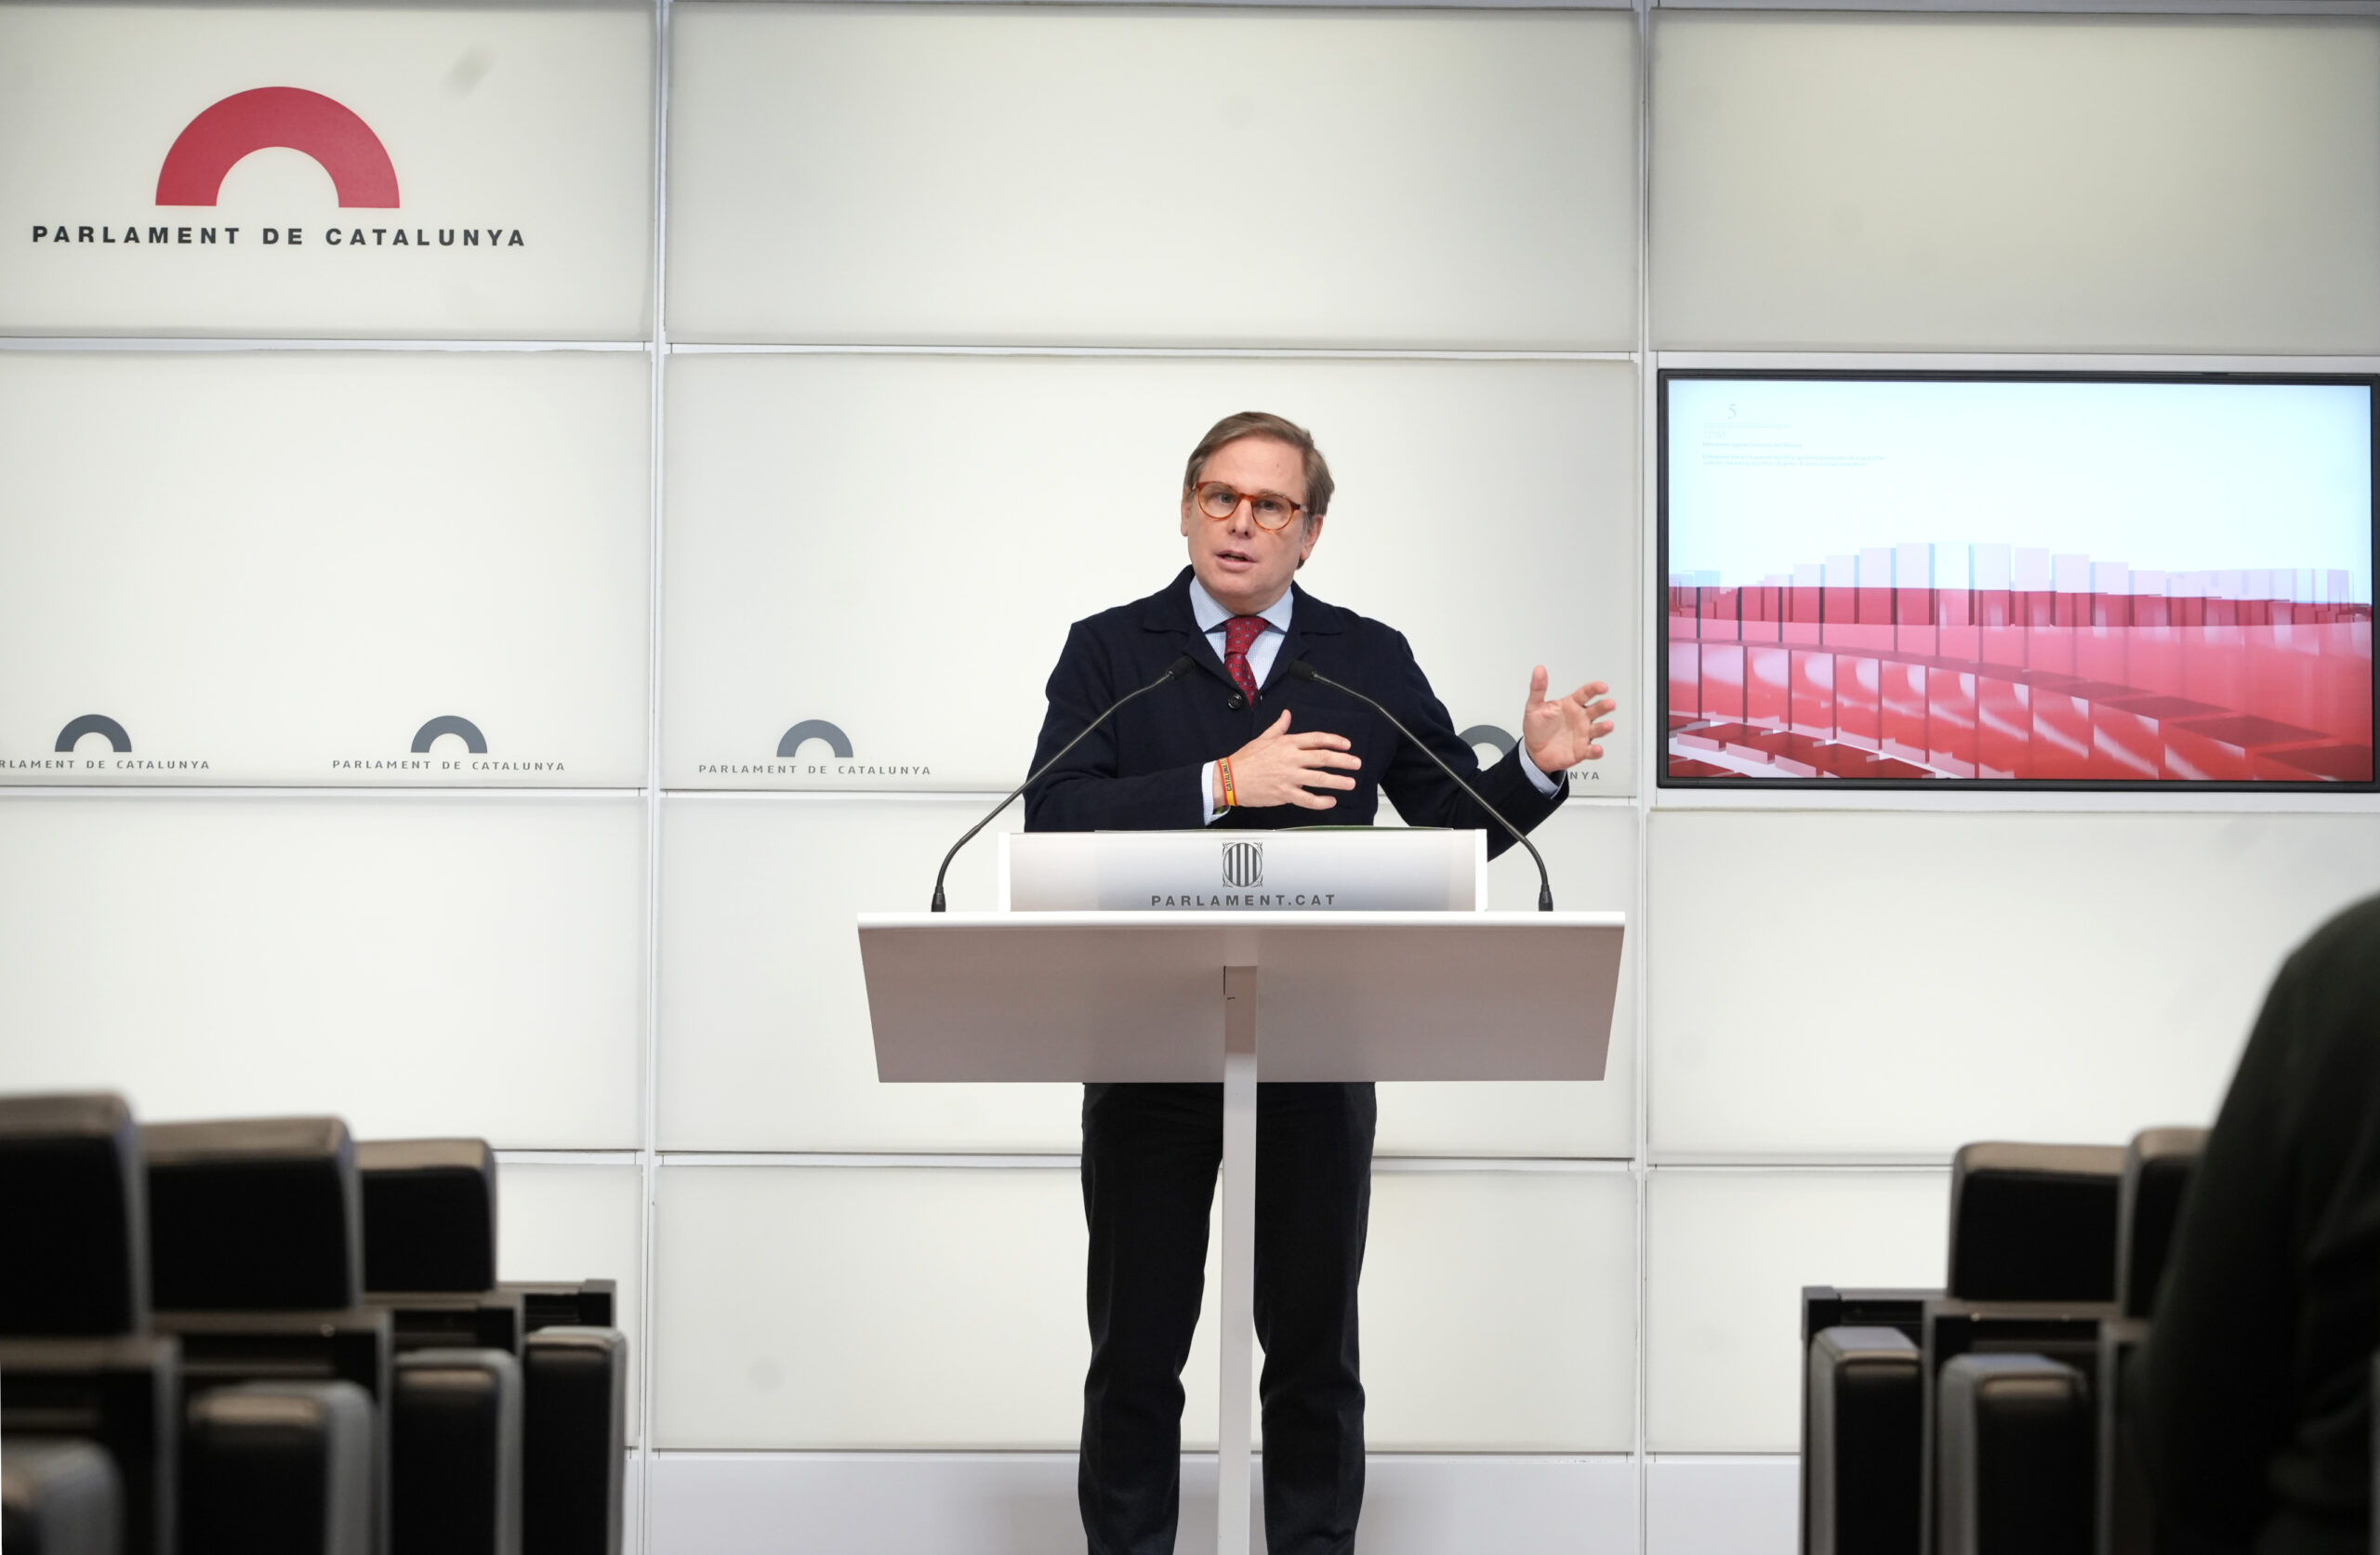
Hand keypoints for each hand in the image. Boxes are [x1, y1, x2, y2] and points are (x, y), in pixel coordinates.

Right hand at [1216, 710, 1362, 810]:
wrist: (1229, 779)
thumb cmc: (1245, 760)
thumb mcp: (1263, 738)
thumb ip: (1279, 727)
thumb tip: (1287, 715)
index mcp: (1287, 744)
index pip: (1317, 739)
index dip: (1335, 741)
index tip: (1346, 745)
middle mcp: (1290, 759)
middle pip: (1323, 758)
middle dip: (1343, 760)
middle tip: (1355, 763)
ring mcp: (1289, 777)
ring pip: (1319, 779)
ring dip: (1338, 781)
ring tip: (1350, 782)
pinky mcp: (1284, 794)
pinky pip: (1307, 799)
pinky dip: (1321, 801)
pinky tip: (1330, 801)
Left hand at [1520, 666, 1616, 772]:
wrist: (1533, 752)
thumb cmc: (1536, 728)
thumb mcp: (1534, 706)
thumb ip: (1538, 688)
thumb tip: (1539, 670)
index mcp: (1571, 705)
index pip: (1585, 693)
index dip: (1594, 689)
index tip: (1602, 687)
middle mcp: (1580, 718)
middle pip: (1596, 710)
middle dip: (1604, 706)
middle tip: (1610, 704)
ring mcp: (1583, 734)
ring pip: (1598, 729)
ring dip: (1604, 727)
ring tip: (1608, 725)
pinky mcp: (1582, 750)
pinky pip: (1592, 750)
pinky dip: (1596, 751)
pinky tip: (1597, 749)